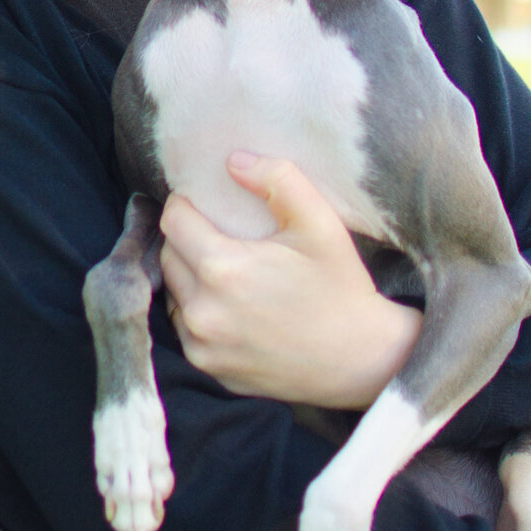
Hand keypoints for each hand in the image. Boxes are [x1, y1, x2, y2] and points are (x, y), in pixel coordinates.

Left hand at [157, 151, 420, 410]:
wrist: (362, 361)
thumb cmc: (341, 287)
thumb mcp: (320, 223)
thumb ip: (278, 180)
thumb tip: (233, 162)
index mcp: (223, 269)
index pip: (172, 221)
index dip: (185, 205)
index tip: (205, 205)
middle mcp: (203, 311)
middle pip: (168, 256)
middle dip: (186, 240)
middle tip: (218, 235)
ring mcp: (203, 345)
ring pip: (173, 293)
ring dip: (188, 277)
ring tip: (223, 270)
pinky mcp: (210, 368)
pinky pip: (185, 328)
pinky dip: (198, 312)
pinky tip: (230, 306)